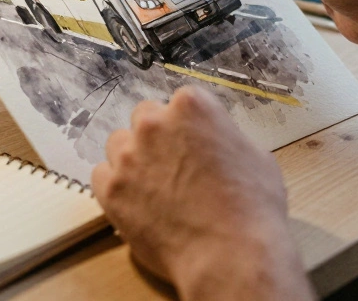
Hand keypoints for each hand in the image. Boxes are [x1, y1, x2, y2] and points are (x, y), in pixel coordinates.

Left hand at [92, 87, 313, 300]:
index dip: (190, 124)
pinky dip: (116, 185)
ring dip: (133, 157)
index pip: (182, 101)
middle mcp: (153, 124)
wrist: (230, 256)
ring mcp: (128, 156)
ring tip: (154, 185)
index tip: (195, 141)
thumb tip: (214, 143)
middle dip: (158, 135)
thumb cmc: (253, 208)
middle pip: (145, 116)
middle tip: (174, 163)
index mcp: (191, 106)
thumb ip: (224, 137)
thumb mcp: (256, 156)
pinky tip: (136, 201)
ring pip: (119, 144)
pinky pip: (102, 175)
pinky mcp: (110, 189)